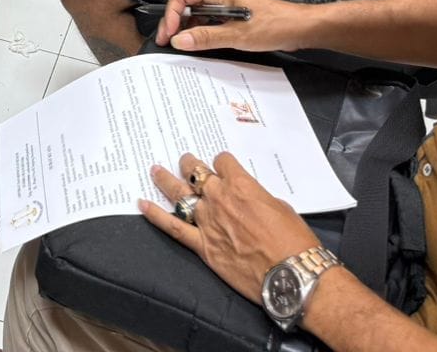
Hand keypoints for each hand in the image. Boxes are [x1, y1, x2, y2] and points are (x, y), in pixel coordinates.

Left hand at [139, 152, 319, 306]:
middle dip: (190, 165)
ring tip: (155, 170)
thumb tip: (249, 200)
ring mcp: (208, 222)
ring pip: (180, 194)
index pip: (222, 162)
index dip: (222, 163)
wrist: (291, 275)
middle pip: (197, 173)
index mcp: (241, 186)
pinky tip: (142, 204)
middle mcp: (220, 200)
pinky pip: (173, 227)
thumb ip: (258, 198)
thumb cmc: (293, 242)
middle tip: (185, 162)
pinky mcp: (203, 246)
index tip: (221, 166)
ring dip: (166, 180)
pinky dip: (155, 215)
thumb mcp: (280, 207)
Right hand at [154, 0, 312, 54]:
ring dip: (185, 29)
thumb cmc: (275, 24)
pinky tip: (197, 45)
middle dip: (174, 21)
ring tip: (180, 45)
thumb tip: (181, 39)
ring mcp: (224, 8)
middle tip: (167, 41)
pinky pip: (207, 23)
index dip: (172, 12)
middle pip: (186, 4)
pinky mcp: (230, 19)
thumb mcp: (238, 35)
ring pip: (195, 14)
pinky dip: (198, 33)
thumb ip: (207, 37)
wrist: (297, 28)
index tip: (170, 32)